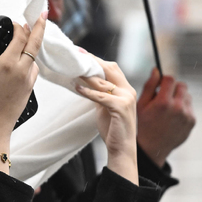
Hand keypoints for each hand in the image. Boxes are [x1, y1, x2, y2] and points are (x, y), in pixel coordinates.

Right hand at [0, 13, 45, 171]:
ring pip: (35, 56)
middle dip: (40, 26)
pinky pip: (34, 69)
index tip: (15, 22)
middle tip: (42, 14)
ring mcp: (28, 79)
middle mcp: (21, 69)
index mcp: (7, 64)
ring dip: (32, 46)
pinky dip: (30, 61)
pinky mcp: (30, 87)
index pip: (20, 37)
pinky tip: (22, 61)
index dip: (19, 26)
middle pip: (35, 42)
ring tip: (26, 39)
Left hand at [75, 58, 137, 183]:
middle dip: (93, 61)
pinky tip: (77, 87)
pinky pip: (101, 96)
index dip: (97, 60)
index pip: (112, 69)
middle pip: (110, 69)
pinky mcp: (120, 108)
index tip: (82, 53)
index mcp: (126, 89)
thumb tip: (86, 82)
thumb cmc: (113, 129)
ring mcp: (126, 99)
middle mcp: (129, 91)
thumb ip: (100, 94)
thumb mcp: (106, 107)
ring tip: (73, 69)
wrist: (122, 149)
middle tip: (76, 55)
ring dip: (87, 75)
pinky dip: (88, 91)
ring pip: (104, 82)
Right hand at [136, 68, 195, 167]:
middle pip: (181, 85)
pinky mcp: (192, 121)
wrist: (153, 148)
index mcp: (163, 102)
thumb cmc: (143, 125)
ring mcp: (187, 115)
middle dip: (173, 88)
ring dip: (179, 98)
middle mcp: (177, 107)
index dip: (164, 80)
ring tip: (168, 108)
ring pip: (187, 96)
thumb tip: (156, 70)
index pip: (170, 78)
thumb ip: (149, 86)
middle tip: (164, 96)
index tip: (160, 86)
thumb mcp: (140, 105)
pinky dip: (182, 108)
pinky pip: (189, 107)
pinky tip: (173, 117)